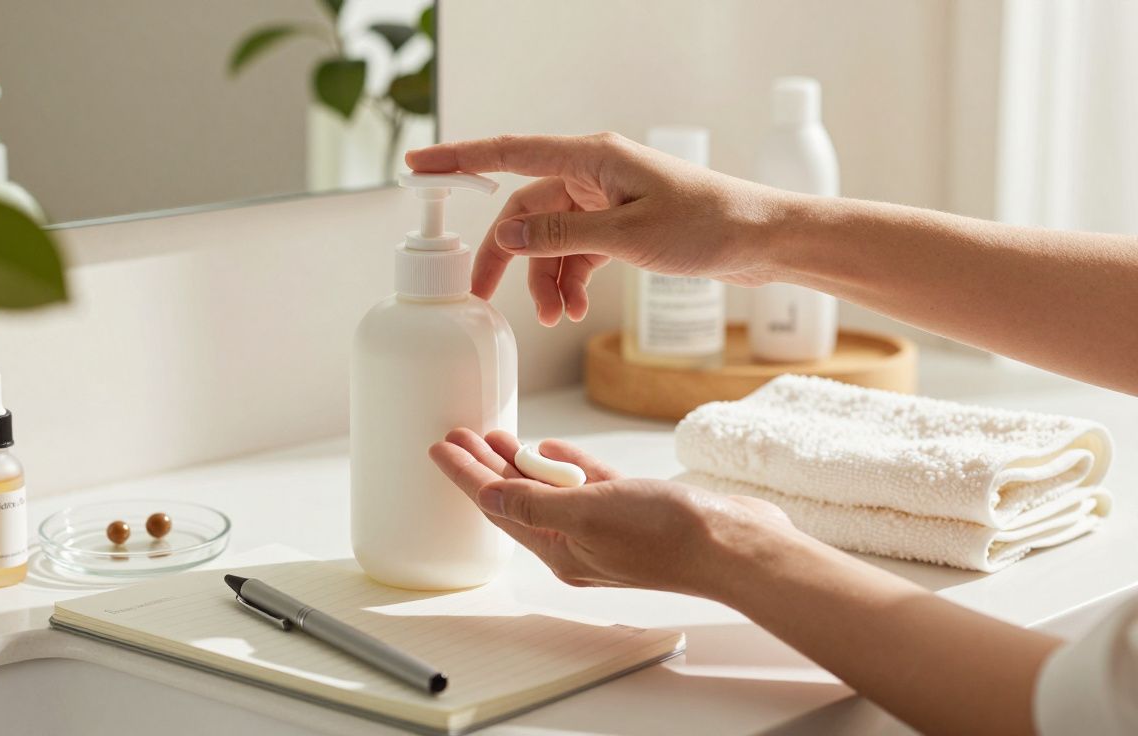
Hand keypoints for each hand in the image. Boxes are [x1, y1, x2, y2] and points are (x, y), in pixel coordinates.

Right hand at [406, 133, 785, 325]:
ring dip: (544, 280)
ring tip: (556, 318)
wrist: (764, 241)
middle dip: (504, 258)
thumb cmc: (709, 226)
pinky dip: (569, 280)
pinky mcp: (620, 225)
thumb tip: (506, 235)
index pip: (510, 154)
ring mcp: (605, 200)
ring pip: (549, 239)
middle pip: (524, 211)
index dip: (459, 159)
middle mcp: (593, 174)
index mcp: (592, 159)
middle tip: (480, 297)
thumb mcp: (628, 236)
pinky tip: (573, 309)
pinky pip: (575, 252)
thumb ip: (562, 236)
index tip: (418, 166)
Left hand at [428, 428, 794, 598]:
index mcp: (559, 549)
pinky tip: (550, 449)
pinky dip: (567, 465)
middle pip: (517, 496)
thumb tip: (488, 498)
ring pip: (550, 488)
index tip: (438, 448)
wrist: (735, 545)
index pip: (497, 505)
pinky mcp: (635, 508)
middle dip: (484, 465)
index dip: (465, 475)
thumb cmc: (667, 534)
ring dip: (521, 461)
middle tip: (457, 434)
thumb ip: (534, 504)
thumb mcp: (588, 513)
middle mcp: (577, 540)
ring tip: (492, 435)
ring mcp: (607, 525)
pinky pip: (588, 483)